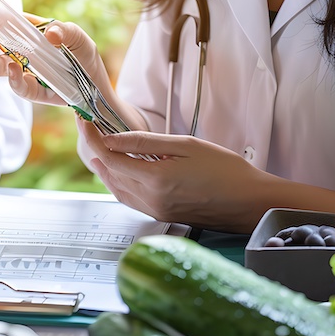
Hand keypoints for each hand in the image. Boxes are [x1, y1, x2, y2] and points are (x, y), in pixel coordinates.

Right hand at [0, 1, 111, 105]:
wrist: (96, 90)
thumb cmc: (85, 58)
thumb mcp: (80, 39)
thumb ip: (67, 32)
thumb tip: (50, 34)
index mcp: (28, 30)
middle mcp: (21, 50)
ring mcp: (24, 71)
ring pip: (0, 66)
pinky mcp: (31, 90)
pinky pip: (19, 86)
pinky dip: (15, 79)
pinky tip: (15, 71)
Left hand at [79, 119, 270, 231]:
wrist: (250, 202)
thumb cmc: (226, 171)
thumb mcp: (186, 146)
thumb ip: (145, 143)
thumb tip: (111, 139)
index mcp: (155, 180)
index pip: (109, 157)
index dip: (93, 137)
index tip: (84, 120)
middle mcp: (150, 200)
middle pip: (109, 174)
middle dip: (96, 150)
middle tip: (91, 129)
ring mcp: (155, 211)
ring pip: (116, 189)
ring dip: (106, 168)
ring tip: (101, 148)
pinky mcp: (161, 215)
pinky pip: (129, 199)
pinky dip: (120, 182)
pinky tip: (122, 170)